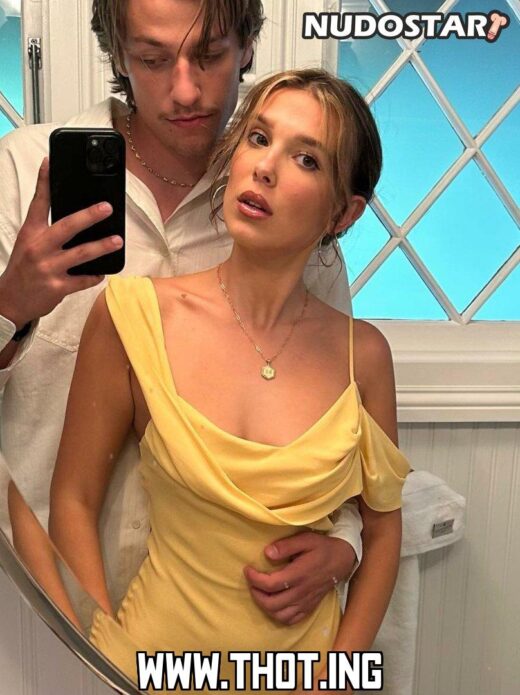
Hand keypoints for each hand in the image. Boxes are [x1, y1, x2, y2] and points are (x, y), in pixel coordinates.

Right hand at [0, 158, 122, 326]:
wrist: (9, 301)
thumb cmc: (23, 268)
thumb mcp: (28, 243)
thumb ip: (46, 229)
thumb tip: (76, 215)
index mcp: (30, 233)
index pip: (38, 203)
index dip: (44, 181)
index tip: (50, 162)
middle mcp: (39, 248)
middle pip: (67, 227)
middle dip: (89, 216)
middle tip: (107, 207)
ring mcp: (48, 268)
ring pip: (81, 254)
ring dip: (102, 246)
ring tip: (118, 240)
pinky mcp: (57, 288)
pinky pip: (83, 280)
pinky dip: (95, 276)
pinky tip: (104, 271)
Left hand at [244, 532, 356, 624]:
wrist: (342, 559)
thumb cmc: (322, 547)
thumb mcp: (305, 539)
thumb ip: (286, 546)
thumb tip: (267, 553)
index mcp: (299, 574)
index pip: (270, 584)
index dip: (254, 579)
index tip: (248, 569)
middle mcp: (301, 592)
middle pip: (271, 604)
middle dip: (256, 594)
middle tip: (252, 581)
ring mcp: (306, 602)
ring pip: (280, 615)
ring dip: (265, 606)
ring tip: (260, 592)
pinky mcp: (310, 607)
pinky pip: (291, 620)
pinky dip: (279, 616)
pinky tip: (275, 605)